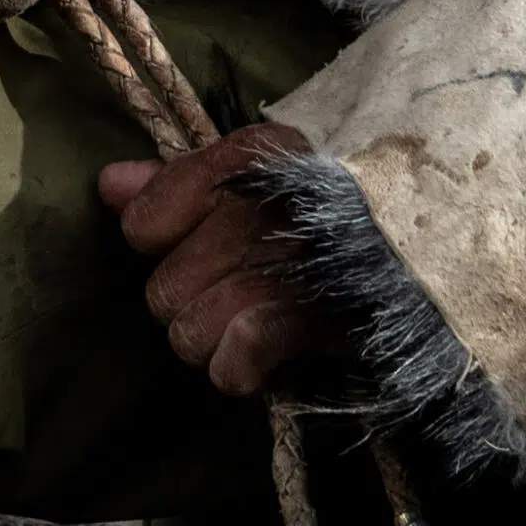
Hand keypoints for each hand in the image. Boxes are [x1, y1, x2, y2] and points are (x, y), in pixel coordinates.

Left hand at [102, 124, 341, 395]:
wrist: (417, 254)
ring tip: (253, 320)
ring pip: (188, 334)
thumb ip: (178, 180)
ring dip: (215, 340)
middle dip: (193, 300)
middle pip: (162, 290)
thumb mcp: (261, 177)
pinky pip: (229, 365)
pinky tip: (267, 352)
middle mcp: (266, 205)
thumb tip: (108, 184)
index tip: (195, 238)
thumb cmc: (329, 212)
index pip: (147, 220)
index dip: (162, 240)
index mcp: (255, 157)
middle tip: (237, 286)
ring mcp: (291, 264)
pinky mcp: (316, 320)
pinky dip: (242, 368)